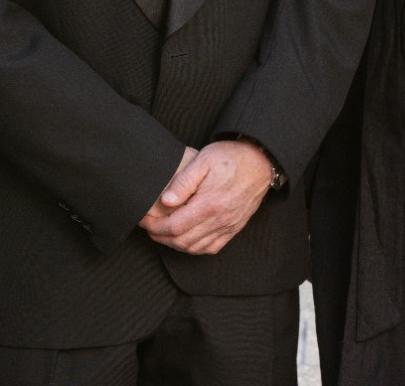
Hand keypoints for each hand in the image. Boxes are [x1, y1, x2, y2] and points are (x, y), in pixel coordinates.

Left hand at [139, 140, 274, 255]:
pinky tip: (185, 239)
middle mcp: (220, 220)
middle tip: (149, 226)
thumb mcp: (204, 160)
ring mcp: (228, 227)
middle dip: (160, 236)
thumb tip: (166, 201)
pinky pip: (211, 248)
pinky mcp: (234, 228)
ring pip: (195, 247)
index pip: (174, 226)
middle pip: (182, 240)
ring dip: (174, 244)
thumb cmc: (231, 157)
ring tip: (162, 232)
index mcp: (210, 204)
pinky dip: (194, 248)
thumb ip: (183, 181)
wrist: (260, 161)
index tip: (144, 220)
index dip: (155, 226)